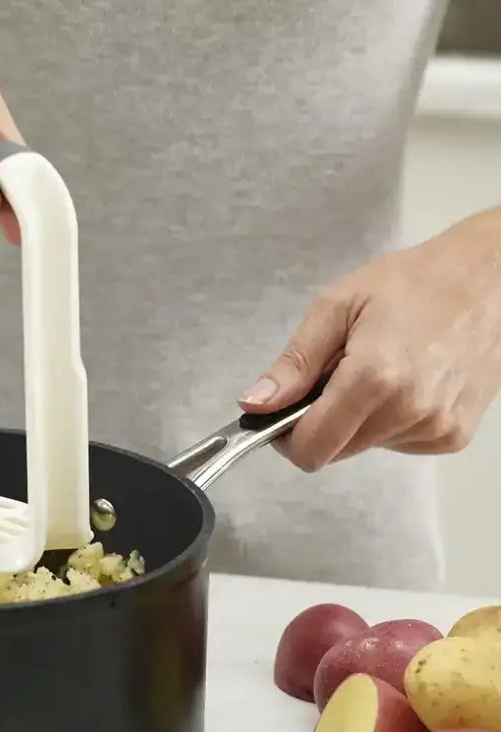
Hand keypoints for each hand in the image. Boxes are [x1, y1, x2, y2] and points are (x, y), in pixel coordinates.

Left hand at [238, 209, 500, 470]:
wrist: (491, 280)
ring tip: (377, 369)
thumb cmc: (414, 283)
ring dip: (355, 419)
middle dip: (320, 421)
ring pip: (364, 447)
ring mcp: (436, 428)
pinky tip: (404, 381)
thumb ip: (293, 364)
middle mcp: (409, 412)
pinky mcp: (453, 436)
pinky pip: (397, 443)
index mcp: (374, 379)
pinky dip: (387, 420)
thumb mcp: (336, 307)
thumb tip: (254, 404)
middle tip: (334, 374)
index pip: (310, 449)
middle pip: (334, 451)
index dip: (285, 437)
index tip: (282, 412)